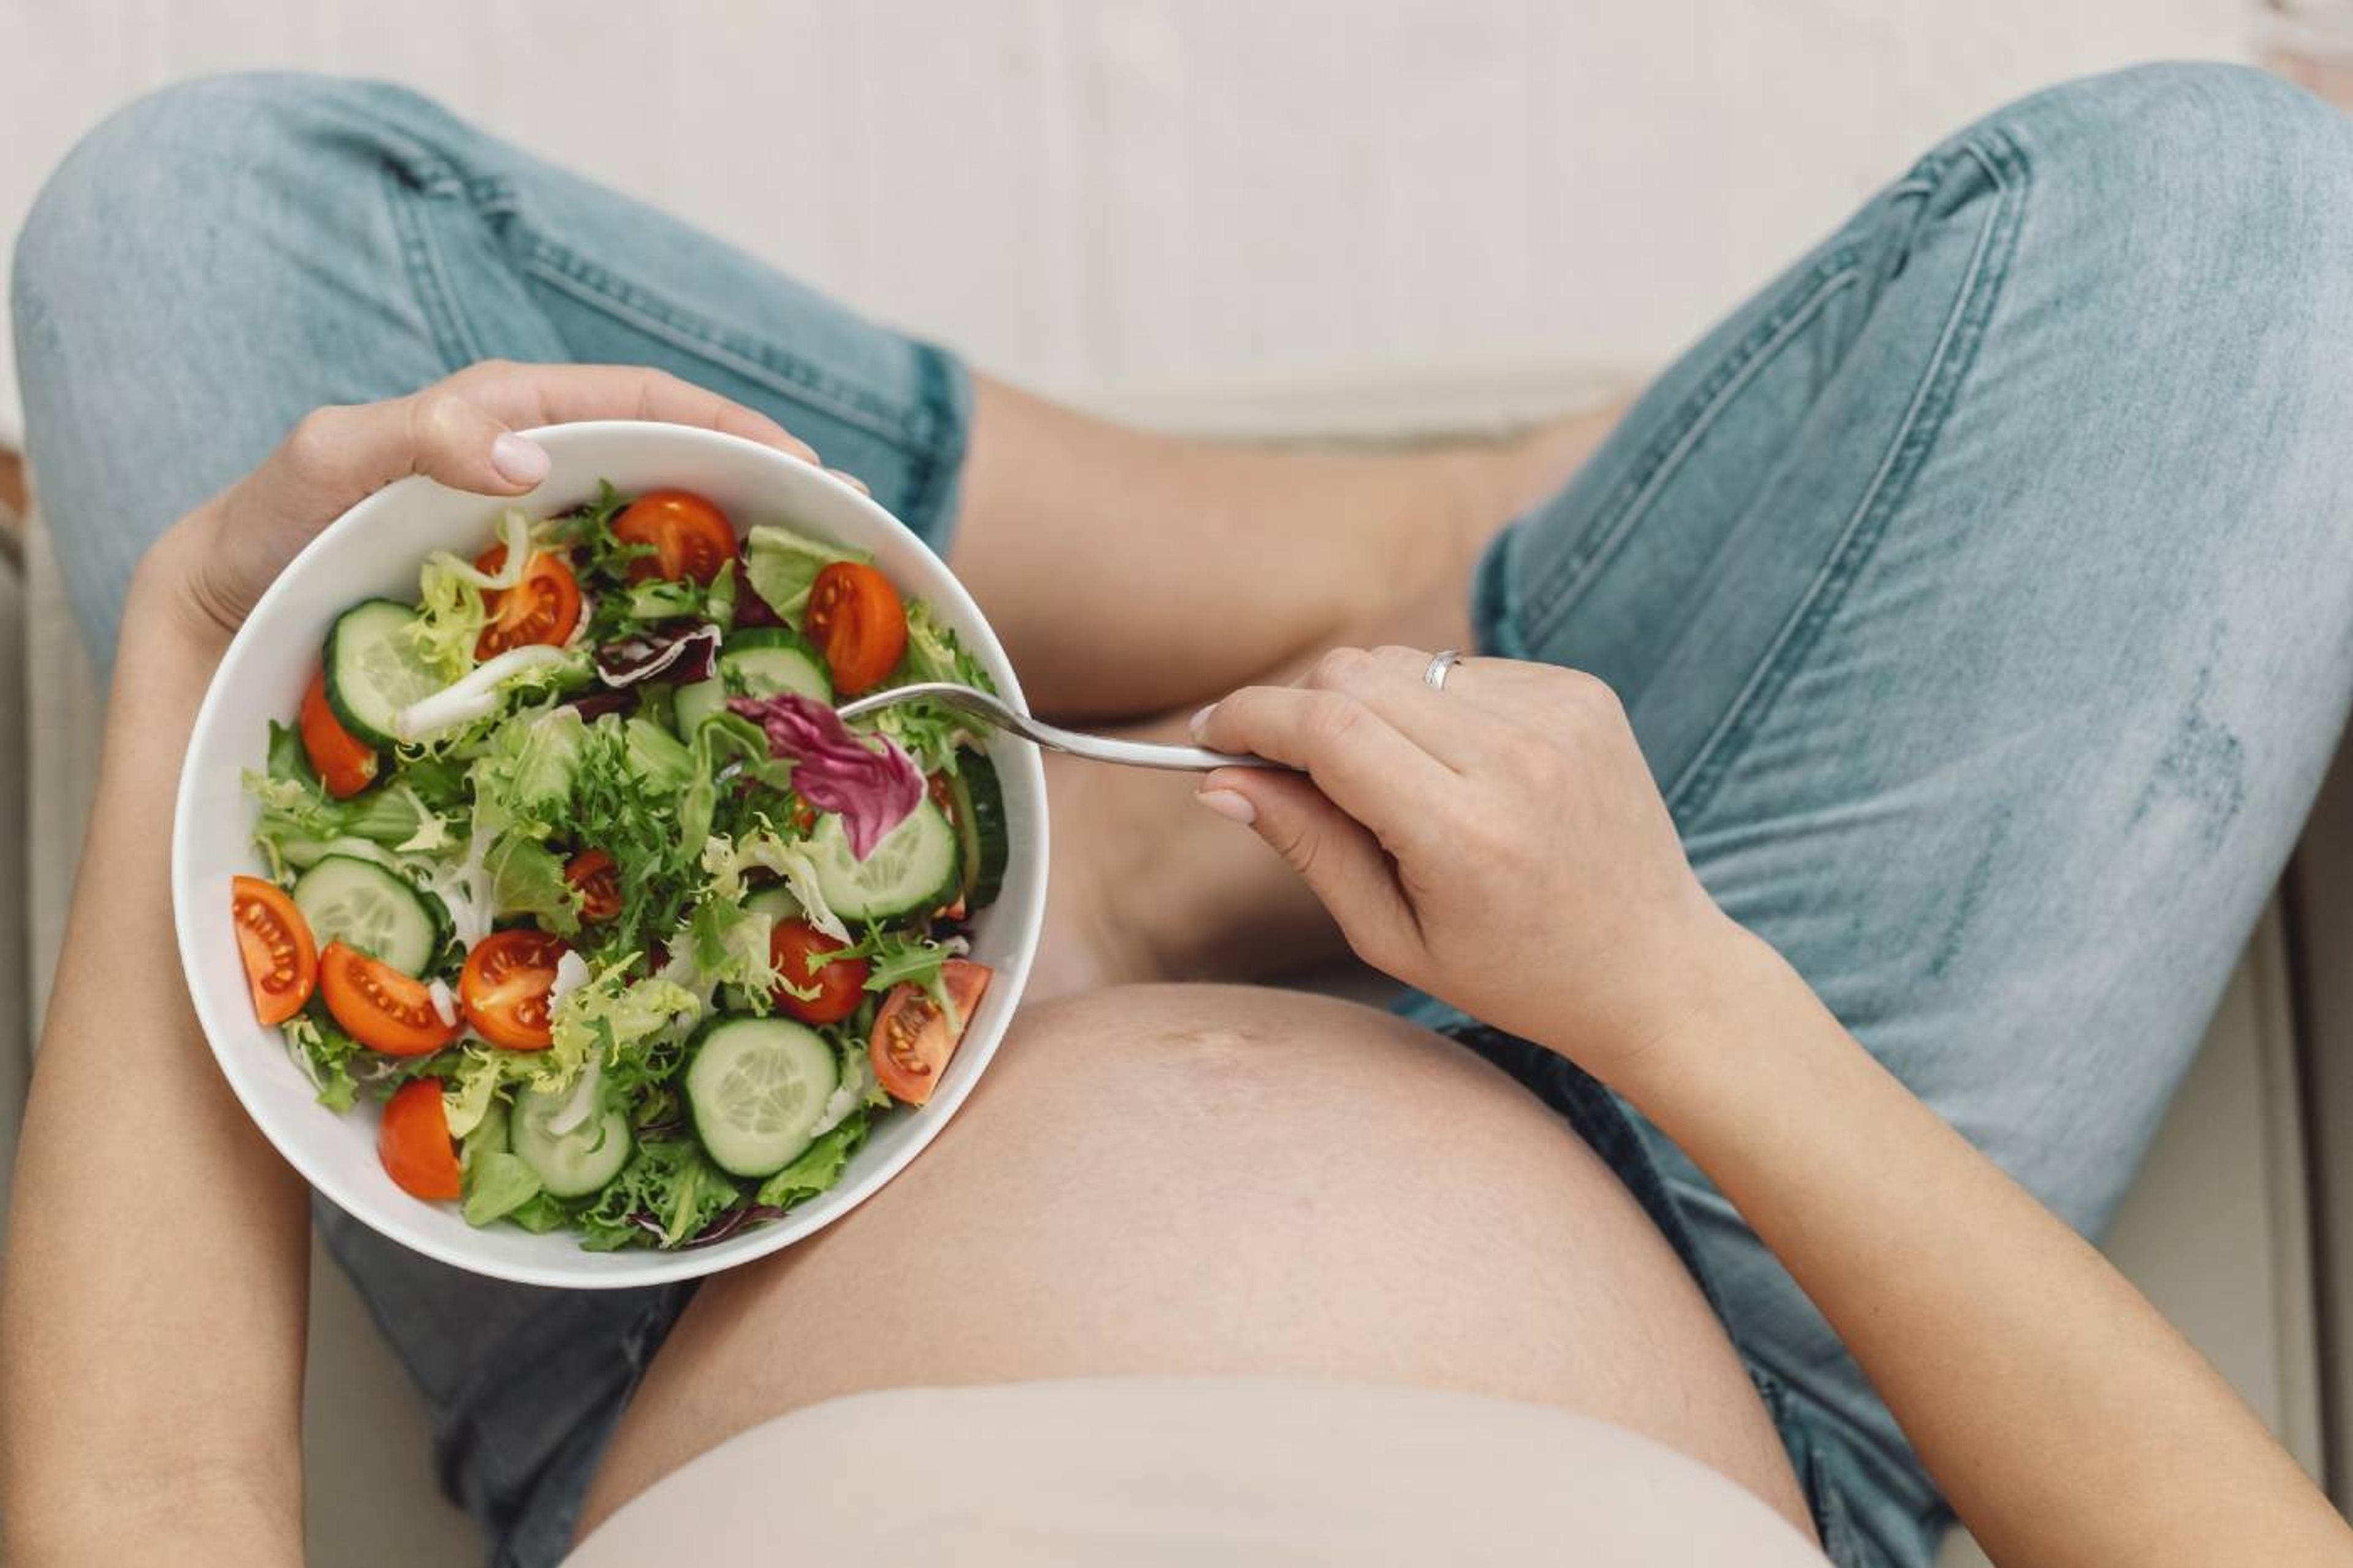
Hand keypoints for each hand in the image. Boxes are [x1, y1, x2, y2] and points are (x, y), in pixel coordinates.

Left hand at [139, 360, 823, 646]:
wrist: (221, 620)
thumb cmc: (269, 531)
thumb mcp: (325, 461)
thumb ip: (413, 437)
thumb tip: (533, 458)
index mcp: (512, 418)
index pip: (649, 404)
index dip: (735, 428)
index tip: (807, 471)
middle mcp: (544, 479)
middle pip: (678, 469)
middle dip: (767, 493)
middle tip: (847, 536)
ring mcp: (545, 552)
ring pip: (664, 545)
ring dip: (742, 565)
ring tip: (818, 600)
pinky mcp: (535, 616)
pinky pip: (626, 613)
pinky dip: (685, 629)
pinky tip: (730, 664)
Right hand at [1193, 645, 1749, 1086]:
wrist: (1654, 968)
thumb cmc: (1514, 972)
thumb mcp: (1391, 935)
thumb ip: (1306, 844)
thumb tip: (1220, 780)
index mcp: (1467, 834)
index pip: (1328, 728)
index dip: (1251, 717)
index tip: (1210, 734)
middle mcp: (1519, 759)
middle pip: (1356, 674)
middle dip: (1297, 708)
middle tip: (1283, 766)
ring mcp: (1560, 715)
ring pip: (1404, 662)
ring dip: (1368, 707)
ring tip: (1394, 787)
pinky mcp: (1582, 691)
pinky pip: (1462, 668)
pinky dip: (1433, 707)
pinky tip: (1460, 773)